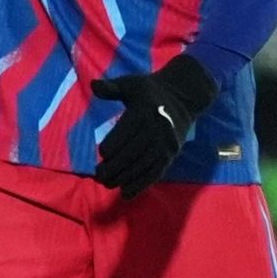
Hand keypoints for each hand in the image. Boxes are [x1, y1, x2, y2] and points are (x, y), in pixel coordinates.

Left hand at [89, 54, 217, 198]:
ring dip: (126, 177)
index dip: (115, 143)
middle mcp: (158, 129)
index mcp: (146, 111)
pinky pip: (156, 172)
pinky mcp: (171, 155)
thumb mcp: (130, 83)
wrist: (182, 98)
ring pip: (144, 165)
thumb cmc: (148, 91)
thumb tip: (94, 86)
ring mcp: (166, 144)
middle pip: (135, 151)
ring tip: (107, 184)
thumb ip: (111, 87)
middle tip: (99, 175)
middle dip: (116, 166)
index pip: (128, 131)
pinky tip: (126, 194)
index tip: (102, 153)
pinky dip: (141, 184)